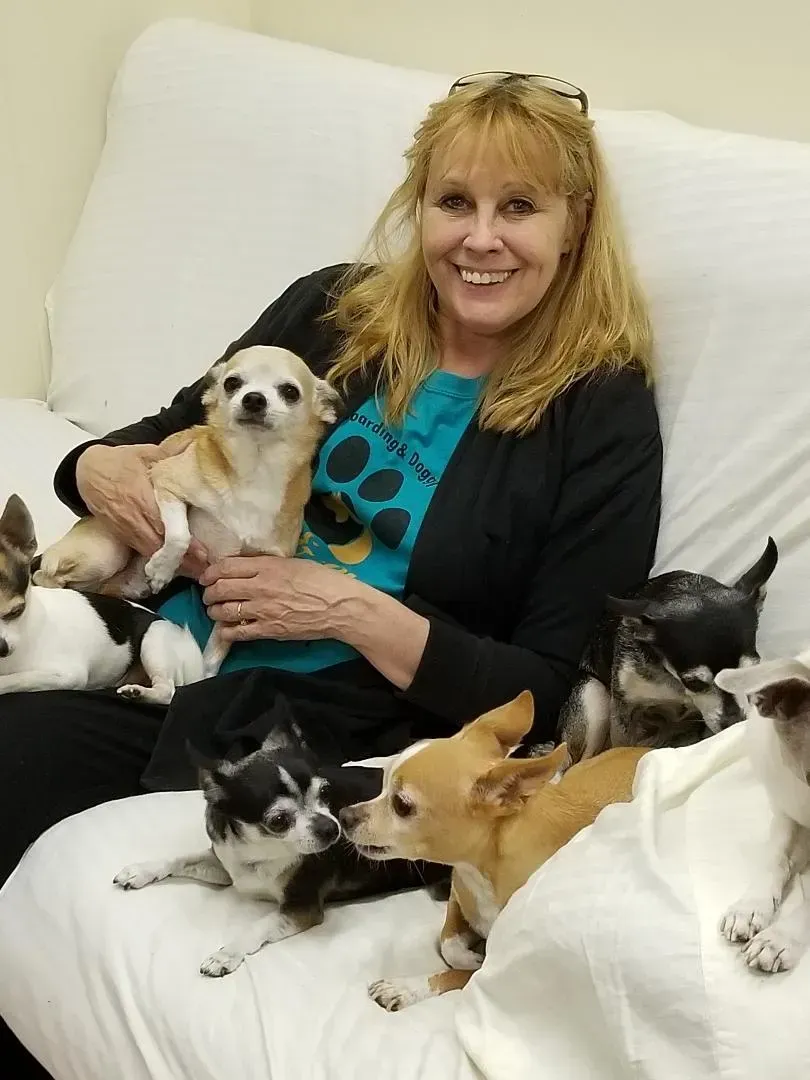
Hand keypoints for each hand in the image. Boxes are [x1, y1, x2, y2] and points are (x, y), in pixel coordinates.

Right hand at [76, 441, 207, 579]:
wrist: (88, 471)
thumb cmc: (120, 461)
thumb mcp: (146, 453)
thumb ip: (170, 455)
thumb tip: (195, 450)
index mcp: (140, 495)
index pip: (164, 523)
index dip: (183, 540)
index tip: (202, 550)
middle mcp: (133, 516)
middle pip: (159, 543)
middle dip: (182, 558)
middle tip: (205, 567)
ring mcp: (126, 527)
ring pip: (150, 550)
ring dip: (172, 563)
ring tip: (195, 571)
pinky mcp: (122, 533)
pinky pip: (141, 550)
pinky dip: (158, 559)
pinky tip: (175, 566)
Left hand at [200, 556, 356, 642]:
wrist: (341, 607)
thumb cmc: (323, 581)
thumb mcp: (294, 563)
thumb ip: (268, 566)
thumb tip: (248, 569)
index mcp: (267, 566)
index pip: (226, 566)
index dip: (211, 572)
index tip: (207, 577)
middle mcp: (260, 587)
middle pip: (220, 588)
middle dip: (208, 592)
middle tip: (209, 595)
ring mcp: (263, 610)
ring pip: (223, 610)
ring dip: (214, 611)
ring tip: (216, 611)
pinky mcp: (268, 630)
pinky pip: (237, 632)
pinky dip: (226, 631)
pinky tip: (226, 629)